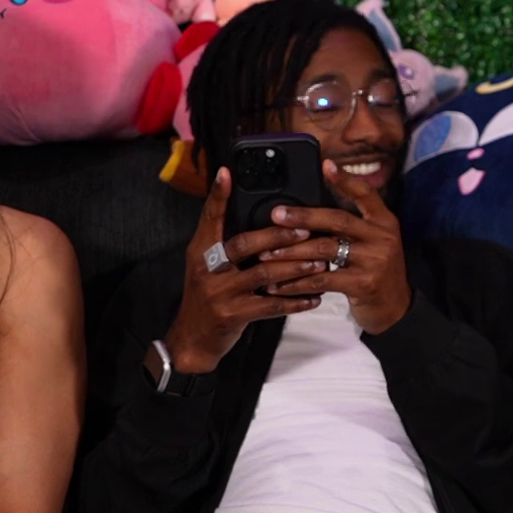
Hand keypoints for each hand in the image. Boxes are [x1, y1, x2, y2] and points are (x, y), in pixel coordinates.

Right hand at [163, 167, 327, 374]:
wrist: (192, 340)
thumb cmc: (208, 298)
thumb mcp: (209, 268)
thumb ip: (227, 246)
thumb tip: (262, 223)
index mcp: (202, 251)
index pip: (209, 217)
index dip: (218, 195)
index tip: (227, 172)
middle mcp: (208, 268)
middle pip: (244, 244)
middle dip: (277, 235)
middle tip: (305, 227)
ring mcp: (220, 293)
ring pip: (264, 274)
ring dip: (294, 267)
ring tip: (319, 262)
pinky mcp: (233, 315)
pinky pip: (271, 306)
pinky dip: (295, 301)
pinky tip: (315, 298)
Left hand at [257, 160, 412, 333]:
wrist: (396, 309)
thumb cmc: (376, 272)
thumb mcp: (373, 243)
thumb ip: (352, 227)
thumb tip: (311, 213)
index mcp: (383, 222)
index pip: (365, 194)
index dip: (345, 179)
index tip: (325, 165)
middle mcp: (382, 237)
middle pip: (338, 220)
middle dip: (303, 216)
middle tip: (276, 215)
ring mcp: (374, 260)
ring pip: (325, 249)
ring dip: (292, 252)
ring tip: (267, 254)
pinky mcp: (364, 284)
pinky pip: (323, 279)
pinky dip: (298, 282)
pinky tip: (280, 284)